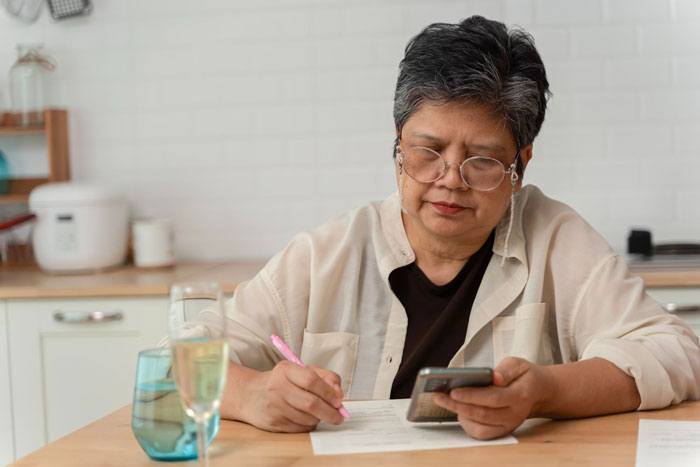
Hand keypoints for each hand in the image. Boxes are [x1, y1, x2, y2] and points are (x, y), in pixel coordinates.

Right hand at [238, 360, 344, 432]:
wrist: (252, 395)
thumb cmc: (283, 381)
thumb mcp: (302, 370)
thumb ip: (324, 377)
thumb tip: (339, 393)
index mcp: (285, 370)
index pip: (311, 380)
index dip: (328, 391)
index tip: (339, 399)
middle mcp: (277, 387)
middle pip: (311, 403)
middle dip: (330, 411)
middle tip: (339, 415)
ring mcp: (274, 407)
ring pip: (307, 418)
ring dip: (319, 418)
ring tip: (319, 413)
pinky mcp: (274, 423)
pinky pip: (300, 428)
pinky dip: (309, 425)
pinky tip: (306, 418)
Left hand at [433, 357, 551, 439]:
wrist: (538, 393)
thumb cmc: (525, 376)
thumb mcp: (519, 364)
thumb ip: (506, 370)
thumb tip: (495, 378)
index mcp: (519, 396)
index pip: (492, 398)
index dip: (471, 395)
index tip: (452, 390)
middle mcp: (514, 415)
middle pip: (482, 414)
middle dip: (457, 405)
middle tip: (438, 396)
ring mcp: (508, 425)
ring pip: (480, 427)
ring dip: (459, 415)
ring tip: (445, 401)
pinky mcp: (501, 431)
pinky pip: (481, 433)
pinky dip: (466, 423)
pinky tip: (457, 410)